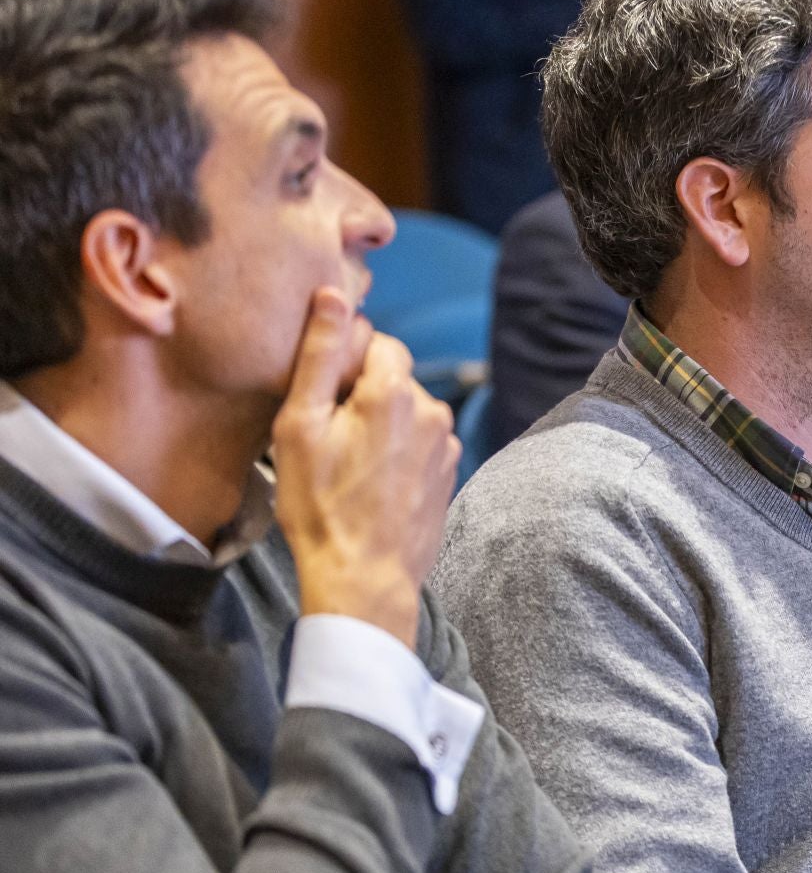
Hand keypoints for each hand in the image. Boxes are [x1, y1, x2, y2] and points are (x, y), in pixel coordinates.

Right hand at [272, 288, 459, 645]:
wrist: (364, 576)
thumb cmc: (321, 505)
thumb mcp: (300, 425)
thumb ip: (320, 354)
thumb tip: (332, 296)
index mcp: (394, 391)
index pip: (378, 341)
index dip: (345, 363)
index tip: (321, 398)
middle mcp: (431, 409)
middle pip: (393, 377)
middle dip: (361, 394)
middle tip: (328, 438)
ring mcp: (446, 443)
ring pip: (406, 411)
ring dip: (380, 424)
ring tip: (349, 466)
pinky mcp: (449, 471)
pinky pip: (419, 442)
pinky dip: (397, 451)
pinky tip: (372, 483)